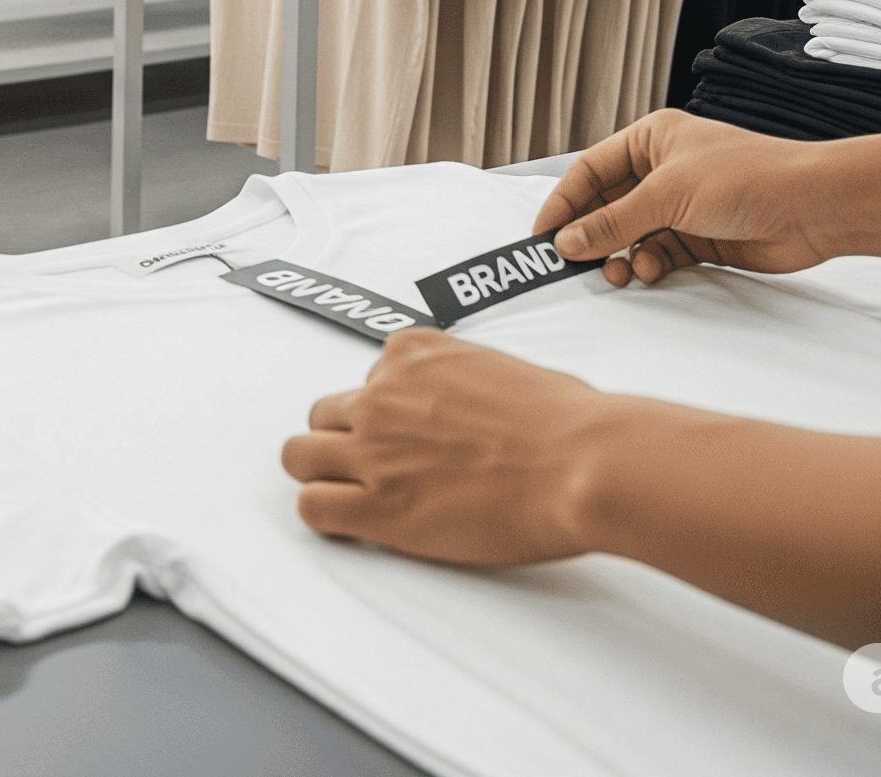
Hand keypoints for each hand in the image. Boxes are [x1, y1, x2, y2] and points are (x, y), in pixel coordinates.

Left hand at [281, 331, 615, 563]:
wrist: (581, 463)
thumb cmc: (566, 422)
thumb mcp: (505, 370)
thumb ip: (466, 383)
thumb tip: (476, 406)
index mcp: (414, 354)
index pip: (369, 376)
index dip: (387, 411)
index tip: (409, 434)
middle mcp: (382, 395)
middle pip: (323, 414)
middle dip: (344, 440)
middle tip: (375, 470)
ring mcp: (374, 449)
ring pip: (299, 456)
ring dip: (321, 475)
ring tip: (352, 498)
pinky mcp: (379, 505)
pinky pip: (314, 507)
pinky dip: (325, 517)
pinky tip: (351, 526)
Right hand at [532, 111, 835, 287]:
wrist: (814, 207)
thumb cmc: (746, 178)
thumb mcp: (667, 195)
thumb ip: (614, 221)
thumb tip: (567, 242)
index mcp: (649, 140)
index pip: (590, 171)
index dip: (563, 202)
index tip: (542, 234)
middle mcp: (662, 169)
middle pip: (608, 204)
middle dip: (592, 234)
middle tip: (572, 262)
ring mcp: (682, 204)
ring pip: (632, 233)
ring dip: (620, 253)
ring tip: (615, 272)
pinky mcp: (701, 237)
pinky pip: (658, 252)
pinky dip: (649, 263)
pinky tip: (649, 269)